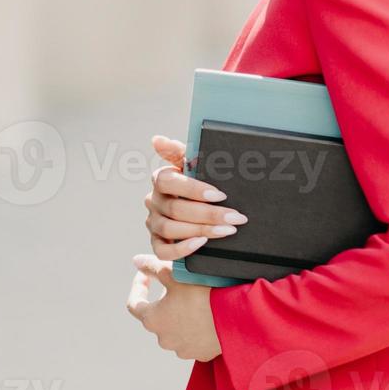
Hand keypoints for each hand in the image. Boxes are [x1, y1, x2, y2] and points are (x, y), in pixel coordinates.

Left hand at [126, 255, 220, 360]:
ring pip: (176, 329)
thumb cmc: (203, 294)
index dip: (139, 286)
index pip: (134, 304)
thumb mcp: (176, 275)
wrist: (235, 317)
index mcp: (152, 319)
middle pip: (157, 317)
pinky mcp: (200, 354)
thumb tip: (137, 261)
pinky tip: (209, 316)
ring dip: (181, 316)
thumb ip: (153, 267)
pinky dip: (197, 328)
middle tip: (179, 284)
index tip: (146, 274)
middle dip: (165, 301)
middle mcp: (163, 338)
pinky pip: (194, 339)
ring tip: (198, 300)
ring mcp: (182, 349)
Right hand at [144, 134, 247, 259]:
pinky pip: (162, 250)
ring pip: (170, 228)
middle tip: (236, 217)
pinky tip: (201, 243)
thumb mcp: (197, 164)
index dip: (193, 189)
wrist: (204, 206)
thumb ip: (180, 151)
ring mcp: (153, 222)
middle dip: (209, 214)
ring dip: (202, 230)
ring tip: (228, 230)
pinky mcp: (156, 241)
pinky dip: (181, 248)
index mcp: (162, 178)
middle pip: (175, 208)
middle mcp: (154, 199)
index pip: (169, 181)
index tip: (220, 195)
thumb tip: (157, 139)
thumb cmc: (202, 181)